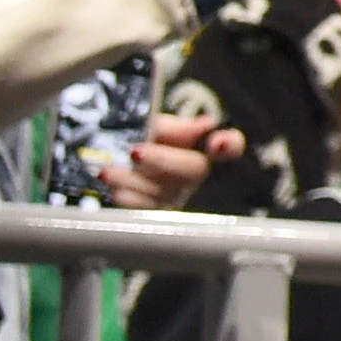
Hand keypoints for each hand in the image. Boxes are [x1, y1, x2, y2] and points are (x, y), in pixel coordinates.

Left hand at [103, 110, 240, 210]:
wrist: (109, 164)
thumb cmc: (141, 144)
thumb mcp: (155, 129)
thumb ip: (175, 127)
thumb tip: (207, 124)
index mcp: (201, 149)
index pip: (231, 145)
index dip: (230, 144)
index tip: (217, 143)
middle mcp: (195, 176)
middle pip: (193, 169)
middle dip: (163, 160)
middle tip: (136, 152)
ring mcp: (176, 198)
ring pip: (163, 192)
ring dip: (133, 180)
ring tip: (109, 171)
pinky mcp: (154, 216)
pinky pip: (143, 210)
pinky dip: (125, 196)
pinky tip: (112, 184)